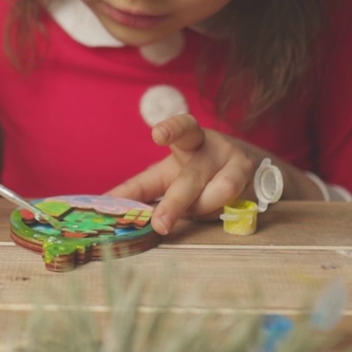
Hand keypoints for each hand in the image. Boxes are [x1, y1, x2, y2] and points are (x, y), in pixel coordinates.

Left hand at [105, 114, 256, 235]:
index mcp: (187, 138)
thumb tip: (101, 204)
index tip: (157, 133)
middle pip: (192, 176)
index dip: (171, 129)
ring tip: (195, 211)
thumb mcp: (164, 177)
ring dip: (201, 210)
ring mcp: (235, 160)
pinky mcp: (250, 179)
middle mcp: (212, 145)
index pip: (181, 127)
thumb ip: (136, 190)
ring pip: (217, 192)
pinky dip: (219, 212)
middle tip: (160, 224)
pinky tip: (217, 210)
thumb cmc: (193, 172)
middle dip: (175, 203)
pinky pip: (234, 202)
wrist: (242, 170)